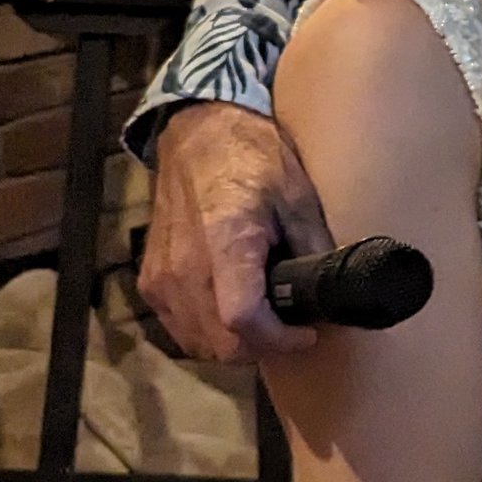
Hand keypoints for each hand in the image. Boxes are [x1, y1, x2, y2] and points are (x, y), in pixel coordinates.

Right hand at [137, 101, 333, 361]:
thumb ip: (314, 251)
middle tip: (290, 327)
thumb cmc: (252, 159)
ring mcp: (160, 280)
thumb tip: (332, 295)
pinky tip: (232, 311)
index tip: (306, 333)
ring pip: (198, 345)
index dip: (279, 340)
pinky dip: (208, 333)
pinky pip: (180, 329)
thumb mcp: (298, 198)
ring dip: (234, 345)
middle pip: (220, 345)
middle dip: (262, 347)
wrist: (197, 134)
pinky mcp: (148, 283)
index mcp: (224, 243)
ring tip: (264, 319)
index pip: (242, 320)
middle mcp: (183, 269)